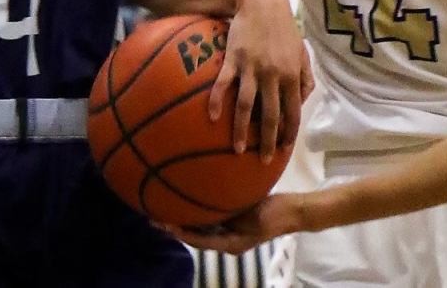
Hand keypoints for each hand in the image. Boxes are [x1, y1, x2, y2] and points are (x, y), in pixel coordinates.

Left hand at [163, 192, 304, 254]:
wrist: (293, 211)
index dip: (181, 233)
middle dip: (175, 228)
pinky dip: (197, 213)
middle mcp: (226, 241)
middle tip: (154, 218)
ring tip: (163, 210)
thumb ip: (231, 215)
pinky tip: (185, 201)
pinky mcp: (233, 222)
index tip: (165, 225)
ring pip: (200, 228)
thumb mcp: (251, 216)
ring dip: (183, 220)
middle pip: (195, 236)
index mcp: (230, 244)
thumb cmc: (274, 214)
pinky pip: (211, 219)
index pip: (199, 241)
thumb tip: (207, 208)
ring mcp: (229, 232)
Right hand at [209, 0, 308, 160]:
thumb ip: (305, 75)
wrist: (261, 2)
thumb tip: (305, 97)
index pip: (293, 112)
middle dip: (267, 141)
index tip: (284, 149)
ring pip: (246, 106)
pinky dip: (217, 102)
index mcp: (291, 75)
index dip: (289, 132)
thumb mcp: (300, 51)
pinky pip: (224, 84)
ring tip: (237, 150)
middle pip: (270, 116)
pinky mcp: (233, 59)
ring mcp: (252, 68)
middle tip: (263, 160)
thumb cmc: (282, 27)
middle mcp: (273, 76)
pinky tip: (212, 117)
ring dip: (242, 131)